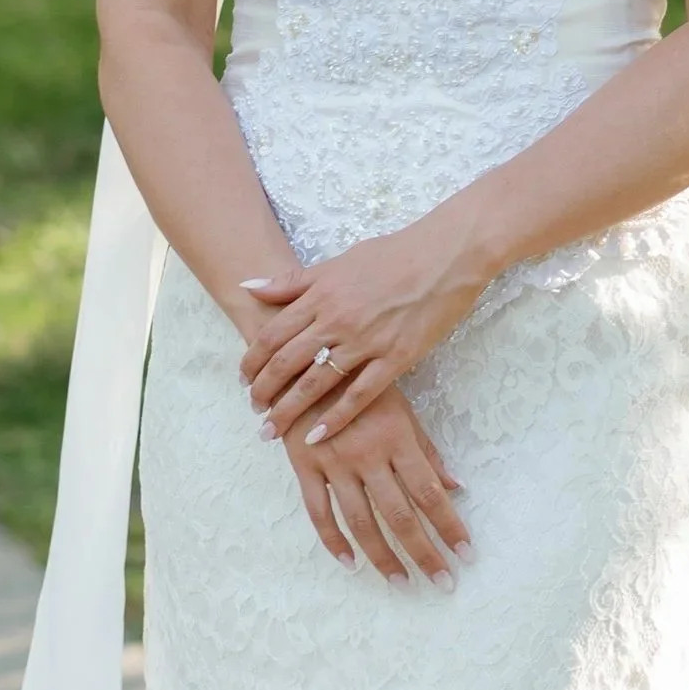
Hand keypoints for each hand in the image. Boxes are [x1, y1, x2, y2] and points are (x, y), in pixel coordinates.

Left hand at [239, 214, 491, 443]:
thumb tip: (249, 286)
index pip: (273, 333)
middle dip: (264, 390)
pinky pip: (359, 395)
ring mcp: (366, 341)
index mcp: (322, 294)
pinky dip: (336, 418)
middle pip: (287, 362)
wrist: (445, 256)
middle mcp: (337, 320)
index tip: (243, 379)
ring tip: (272, 430)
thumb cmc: (394, 254)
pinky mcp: (395, 358)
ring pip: (316, 384)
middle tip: (254, 410)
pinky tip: (317, 435)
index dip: (253, 360)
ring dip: (289, 410)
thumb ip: (294, 280)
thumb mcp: (339, 261)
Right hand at [283, 389, 469, 584]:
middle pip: (399, 515)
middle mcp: (367, 454)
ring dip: (383, 557)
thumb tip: (455, 486)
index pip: (429, 492)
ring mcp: (334, 462)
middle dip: (423, 552)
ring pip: (360, 521)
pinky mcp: (305, 467)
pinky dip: (333, 540)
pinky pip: (319, 512)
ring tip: (401, 582)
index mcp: (396, 438)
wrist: (304, 360)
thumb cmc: (360, 383)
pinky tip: (350, 563)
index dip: (449, 526)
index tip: (466, 554)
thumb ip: (426, 450)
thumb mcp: (400, 408)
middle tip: (442, 581)